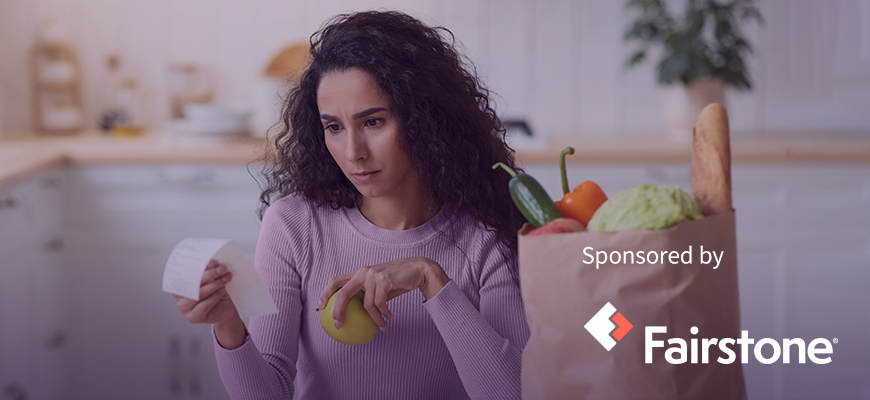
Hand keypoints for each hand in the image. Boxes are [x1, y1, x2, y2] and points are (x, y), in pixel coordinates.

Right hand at [172, 259, 244, 341]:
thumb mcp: (214, 277)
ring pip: (198, 294)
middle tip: (222, 268)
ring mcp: (184, 307)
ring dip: (214, 285)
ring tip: (225, 279)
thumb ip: (210, 269)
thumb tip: (211, 261)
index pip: (185, 272)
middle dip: (210, 274)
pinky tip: (221, 291)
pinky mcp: (192, 317)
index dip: (198, 266)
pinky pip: (203, 306)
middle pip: (193, 282)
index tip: (212, 261)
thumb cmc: (217, 289)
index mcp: (180, 282)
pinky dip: (214, 297)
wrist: (225, 307)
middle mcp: (179, 294)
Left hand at [317, 257, 448, 332]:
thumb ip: (367, 295)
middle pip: (343, 292)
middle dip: (338, 310)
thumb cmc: (398, 281)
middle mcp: (364, 272)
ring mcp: (373, 275)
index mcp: (360, 272)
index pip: (336, 281)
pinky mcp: (383, 280)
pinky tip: (389, 317)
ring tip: (382, 326)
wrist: (418, 270)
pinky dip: (384, 314)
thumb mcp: (379, 287)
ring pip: (367, 305)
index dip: (326, 293)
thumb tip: (356, 314)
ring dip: (375, 319)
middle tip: (339, 325)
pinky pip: (379, 304)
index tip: (320, 307)